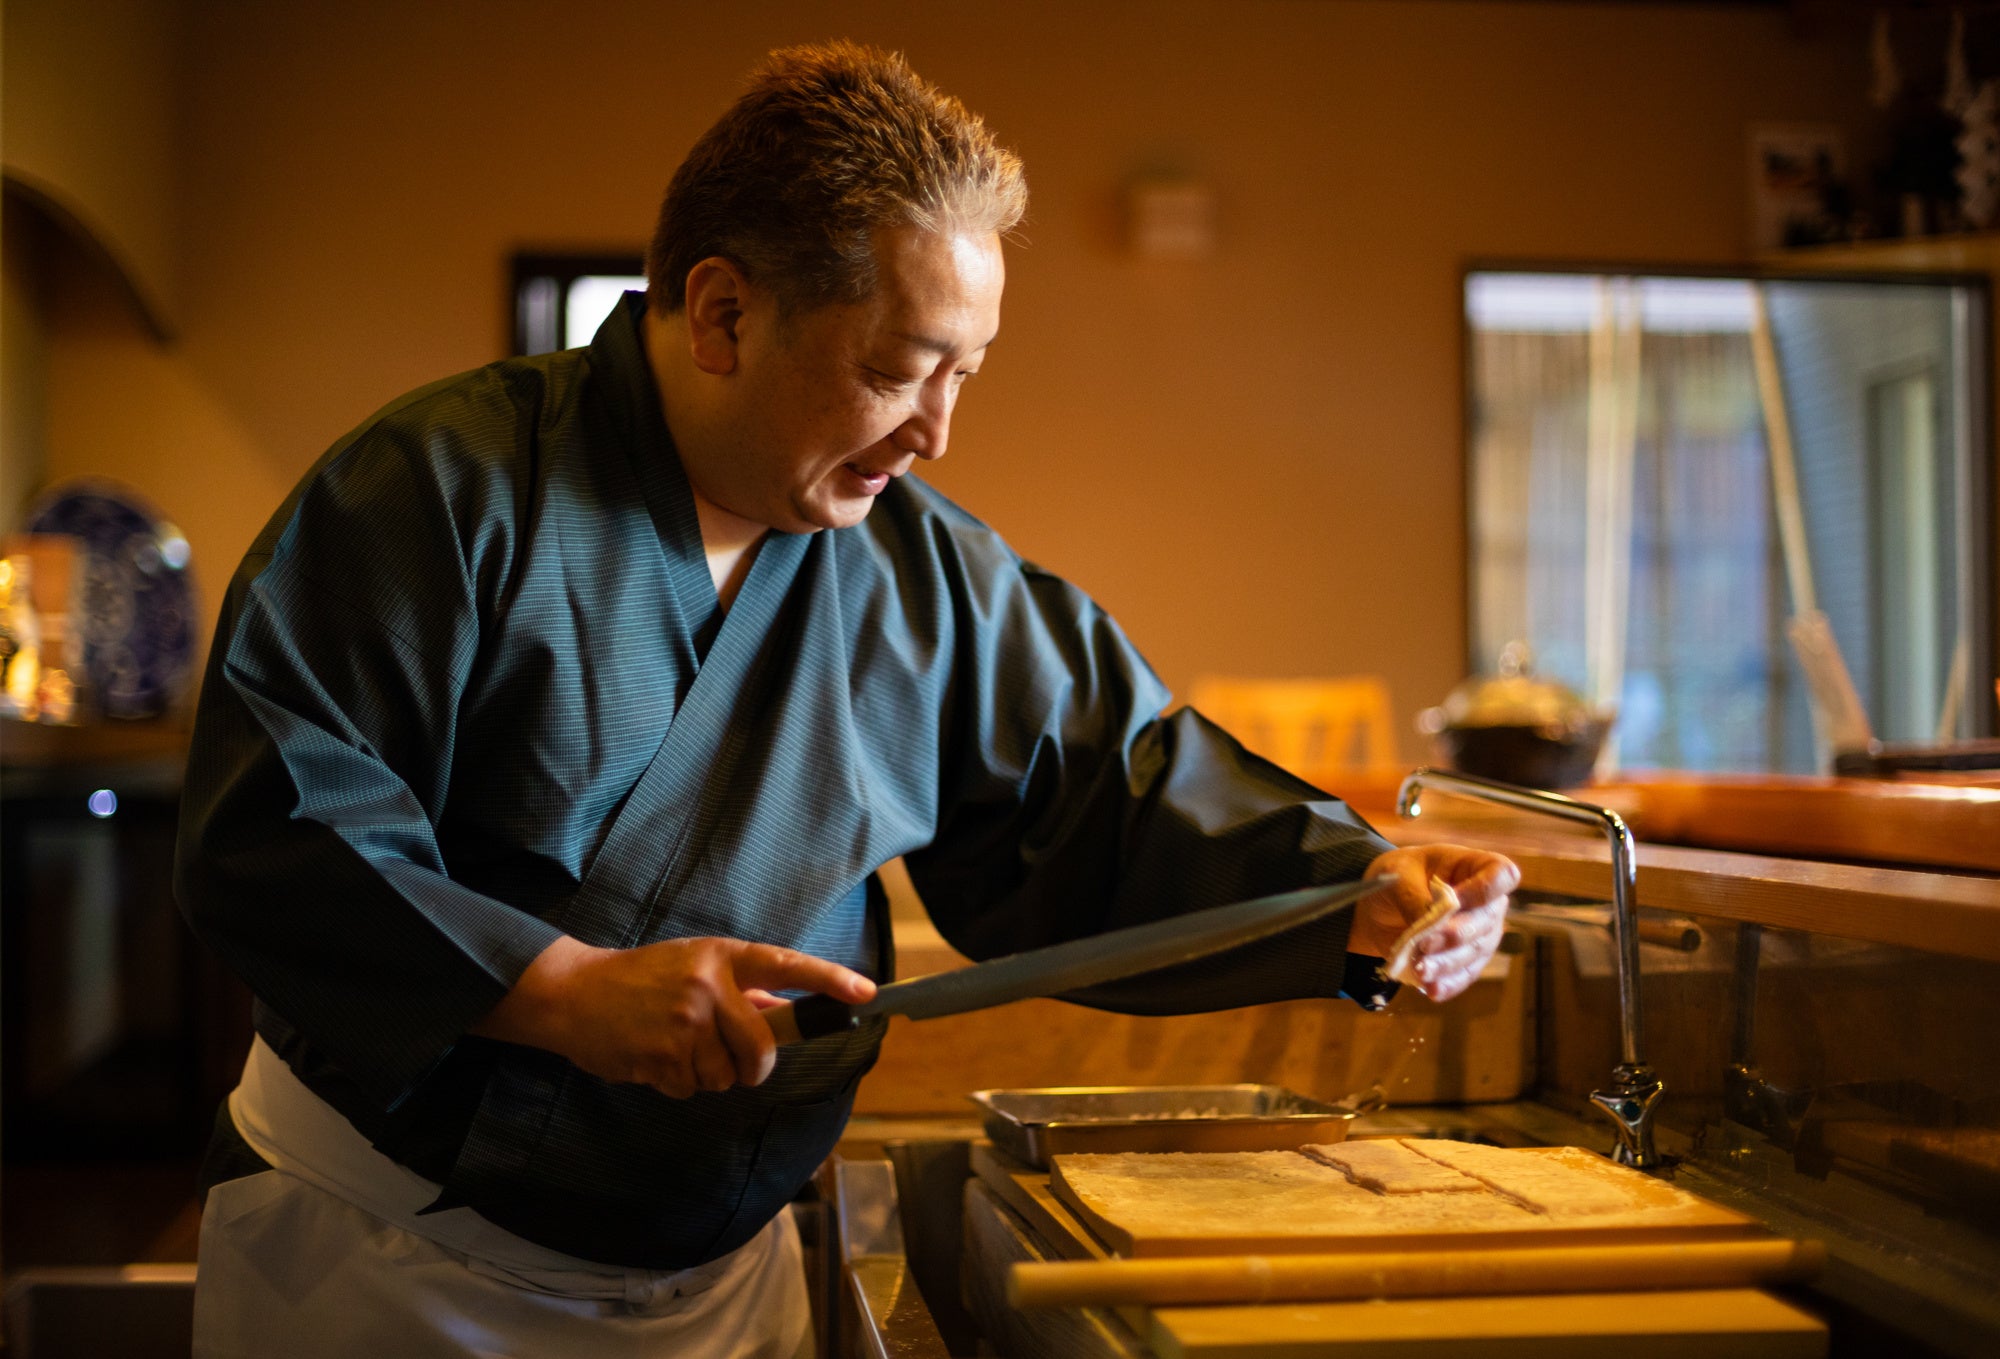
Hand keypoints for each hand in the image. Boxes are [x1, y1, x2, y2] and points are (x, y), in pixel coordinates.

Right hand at [473, 935, 875, 1097]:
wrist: (574, 992)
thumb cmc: (643, 978)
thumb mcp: (694, 965)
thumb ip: (740, 988)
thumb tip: (784, 1013)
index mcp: (722, 956)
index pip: (787, 966)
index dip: (829, 981)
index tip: (866, 993)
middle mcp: (708, 986)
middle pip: (762, 1049)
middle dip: (754, 1066)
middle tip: (734, 1060)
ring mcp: (684, 1022)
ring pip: (725, 1076)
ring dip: (707, 1074)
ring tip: (676, 1047)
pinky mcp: (661, 1055)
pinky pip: (692, 1088)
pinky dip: (678, 1083)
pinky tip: (656, 1057)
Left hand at [1350, 844, 1517, 1001]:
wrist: (1381, 904)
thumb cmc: (1398, 877)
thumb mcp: (1398, 876)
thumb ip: (1415, 897)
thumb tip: (1427, 923)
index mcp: (1475, 868)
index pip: (1503, 875)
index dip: (1485, 889)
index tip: (1455, 898)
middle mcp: (1487, 903)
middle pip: (1487, 921)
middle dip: (1456, 935)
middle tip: (1425, 944)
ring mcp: (1480, 935)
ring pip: (1474, 953)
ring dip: (1447, 964)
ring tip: (1420, 970)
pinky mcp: (1466, 961)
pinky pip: (1463, 975)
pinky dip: (1447, 984)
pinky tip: (1431, 989)